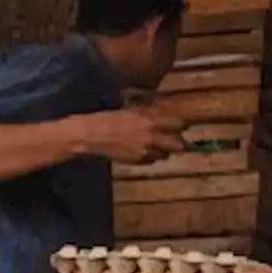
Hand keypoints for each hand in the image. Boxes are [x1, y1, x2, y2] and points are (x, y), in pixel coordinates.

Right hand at [71, 109, 186, 163]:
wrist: (91, 135)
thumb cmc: (108, 119)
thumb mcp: (130, 110)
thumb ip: (149, 113)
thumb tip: (163, 111)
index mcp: (149, 120)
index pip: (179, 124)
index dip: (180, 125)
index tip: (179, 126)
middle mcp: (151, 137)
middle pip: (179, 145)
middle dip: (179, 143)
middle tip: (175, 141)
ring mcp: (146, 151)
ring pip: (166, 155)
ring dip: (163, 150)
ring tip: (153, 145)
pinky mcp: (138, 161)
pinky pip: (152, 160)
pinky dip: (150, 156)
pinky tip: (141, 150)